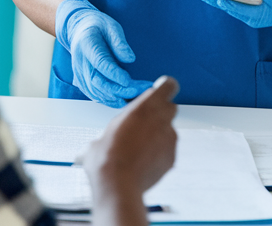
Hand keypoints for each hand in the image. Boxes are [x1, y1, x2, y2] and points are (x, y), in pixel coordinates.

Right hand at [56, 0, 154, 107]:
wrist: (79, 30)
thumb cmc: (98, 27)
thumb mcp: (110, 25)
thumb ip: (119, 41)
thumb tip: (130, 58)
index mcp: (87, 44)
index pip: (100, 63)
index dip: (114, 74)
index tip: (129, 81)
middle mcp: (81, 62)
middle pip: (98, 82)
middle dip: (121, 89)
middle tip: (142, 90)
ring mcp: (80, 74)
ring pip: (97, 92)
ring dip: (118, 97)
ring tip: (139, 95)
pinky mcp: (83, 82)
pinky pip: (95, 95)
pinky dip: (110, 101)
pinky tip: (125, 100)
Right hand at [84, 76, 178, 215]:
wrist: (117, 184)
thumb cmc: (107, 157)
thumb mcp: (102, 135)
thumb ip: (113, 130)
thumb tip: (100, 143)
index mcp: (145, 106)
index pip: (168, 86)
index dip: (164, 87)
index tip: (159, 91)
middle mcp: (161, 120)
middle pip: (171, 107)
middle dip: (161, 112)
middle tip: (145, 122)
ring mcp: (169, 139)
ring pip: (169, 130)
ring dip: (158, 135)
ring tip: (139, 147)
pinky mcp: (172, 157)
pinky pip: (168, 149)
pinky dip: (160, 152)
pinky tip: (144, 160)